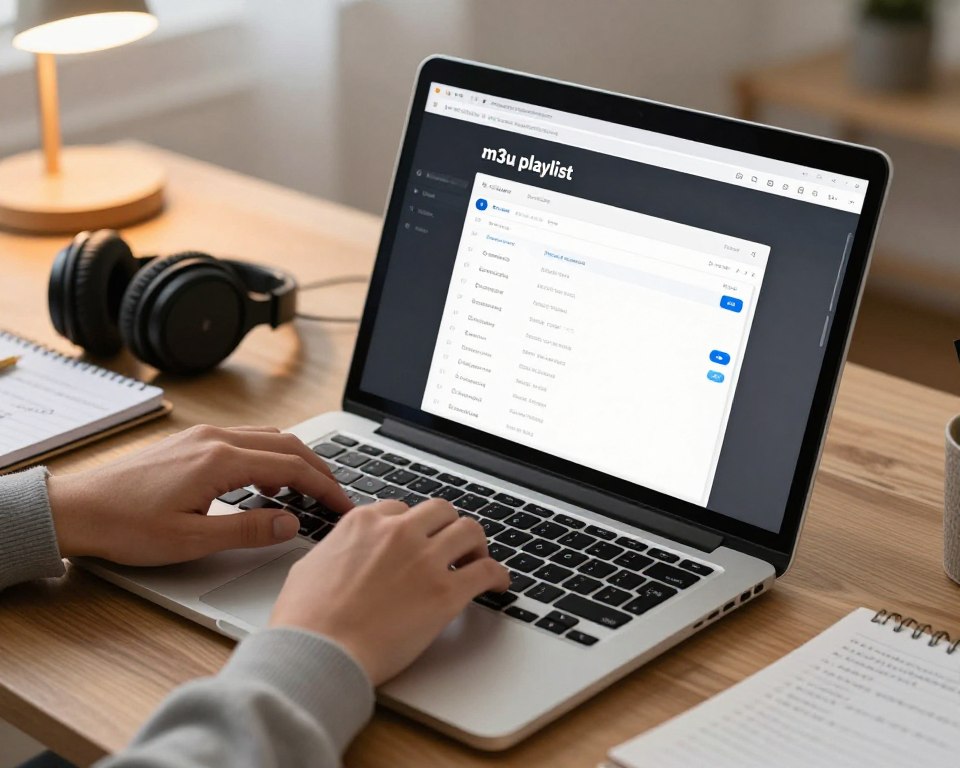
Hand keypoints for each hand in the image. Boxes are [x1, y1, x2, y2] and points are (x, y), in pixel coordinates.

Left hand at [46, 425, 351, 564]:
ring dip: (295, 461)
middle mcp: (216, 439)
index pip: (293, 467)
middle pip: (287, 445)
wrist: (77, 510)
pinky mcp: (192, 441)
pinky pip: (246, 440)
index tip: (344, 506)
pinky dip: (270, 457)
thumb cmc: (126, 527)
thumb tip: (292, 523)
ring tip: (308, 493)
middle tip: (336, 497)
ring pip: (268, 438)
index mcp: (221, 460)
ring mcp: (203, 436)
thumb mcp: (193, 540)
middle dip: (319, 470)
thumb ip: (249, 529)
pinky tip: (267, 483)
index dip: (326, 487)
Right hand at [269, 498, 508, 684]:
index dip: (411, 527)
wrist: (318, 652)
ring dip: (475, 544)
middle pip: (440, 511)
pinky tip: (498, 584)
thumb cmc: (306, 620)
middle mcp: (398, 532)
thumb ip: (335, 551)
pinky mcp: (445, 593)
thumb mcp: (309, 566)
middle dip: (447, 527)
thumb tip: (341, 555)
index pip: (400, 509)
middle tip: (451, 546)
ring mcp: (424, 560)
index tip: (417, 541)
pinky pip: (486, 571)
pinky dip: (498, 575)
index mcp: (364, 523)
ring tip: (476, 560)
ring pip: (469, 530)